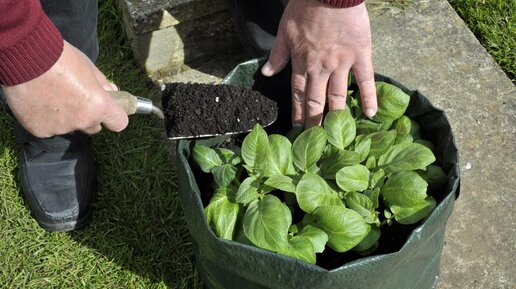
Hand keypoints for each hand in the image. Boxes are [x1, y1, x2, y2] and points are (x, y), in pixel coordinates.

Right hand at [2, 41, 127, 137]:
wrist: (25, 56)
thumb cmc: (61, 58)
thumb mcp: (89, 67)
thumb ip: (103, 84)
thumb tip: (113, 92)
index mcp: (99, 106)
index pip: (118, 123)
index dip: (114, 117)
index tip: (109, 111)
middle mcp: (83, 121)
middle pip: (93, 127)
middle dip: (88, 116)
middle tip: (75, 98)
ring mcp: (61, 128)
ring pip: (70, 127)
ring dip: (65, 117)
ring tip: (51, 96)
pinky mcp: (41, 130)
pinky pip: (49, 128)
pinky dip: (45, 119)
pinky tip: (38, 102)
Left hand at [261, 0, 376, 127]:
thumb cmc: (305, 7)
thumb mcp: (285, 30)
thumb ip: (278, 55)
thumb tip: (267, 74)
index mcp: (301, 62)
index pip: (298, 94)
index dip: (298, 112)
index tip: (297, 128)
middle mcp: (321, 67)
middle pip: (316, 100)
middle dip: (314, 121)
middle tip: (315, 140)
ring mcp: (342, 63)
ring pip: (338, 95)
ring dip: (336, 116)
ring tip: (337, 134)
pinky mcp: (361, 55)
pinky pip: (365, 80)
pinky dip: (368, 97)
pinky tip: (370, 114)